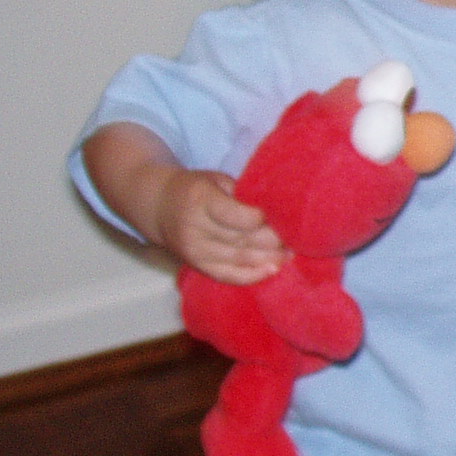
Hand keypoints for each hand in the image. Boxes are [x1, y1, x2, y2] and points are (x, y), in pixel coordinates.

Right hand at [157, 169, 285, 285]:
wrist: (159, 206)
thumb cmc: (196, 189)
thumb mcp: (216, 180)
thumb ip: (242, 194)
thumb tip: (278, 210)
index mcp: (200, 200)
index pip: (238, 216)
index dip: (263, 219)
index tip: (283, 217)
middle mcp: (195, 228)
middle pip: (242, 240)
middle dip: (273, 241)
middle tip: (296, 238)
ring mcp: (195, 251)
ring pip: (239, 259)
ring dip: (270, 259)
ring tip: (291, 253)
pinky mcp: (197, 266)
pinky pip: (228, 276)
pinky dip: (253, 275)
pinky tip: (273, 269)